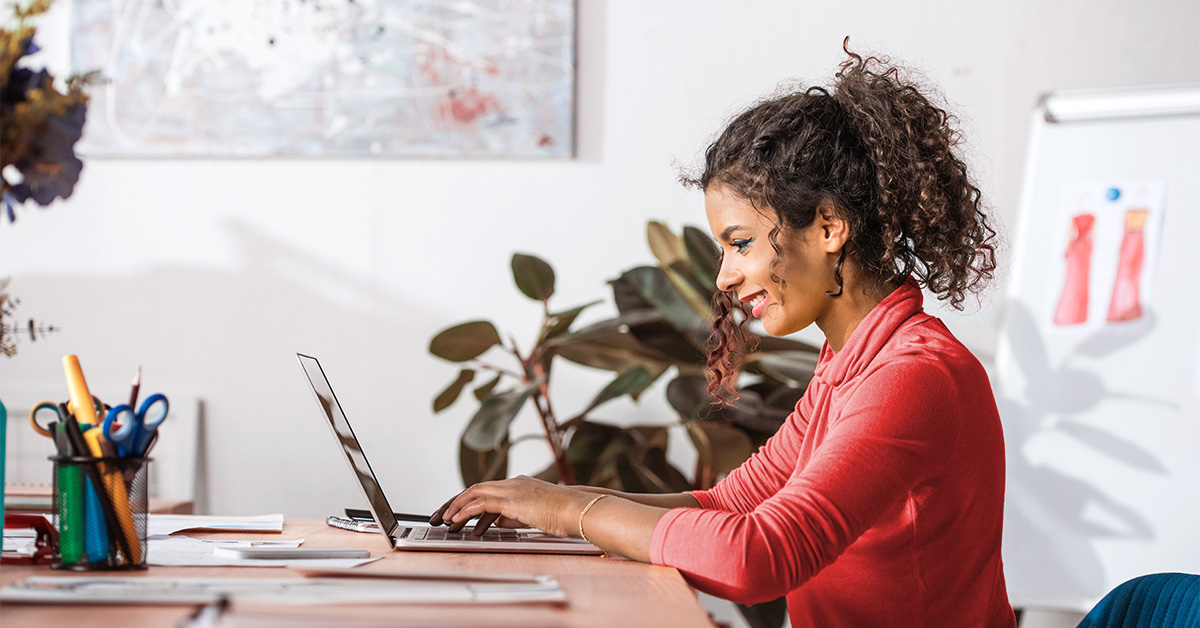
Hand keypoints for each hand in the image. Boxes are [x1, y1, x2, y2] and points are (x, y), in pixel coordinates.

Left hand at [429, 475, 592, 537]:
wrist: (579, 511)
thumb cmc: (564, 515)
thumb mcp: (534, 516)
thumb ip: (514, 515)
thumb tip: (498, 521)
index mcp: (520, 485)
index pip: (487, 489)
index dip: (469, 500)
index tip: (457, 511)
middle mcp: (514, 483)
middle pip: (476, 488)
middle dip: (457, 501)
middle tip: (443, 514)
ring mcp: (513, 489)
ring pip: (475, 492)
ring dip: (457, 505)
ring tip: (445, 518)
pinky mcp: (512, 500)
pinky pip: (481, 502)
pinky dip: (465, 510)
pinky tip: (456, 519)